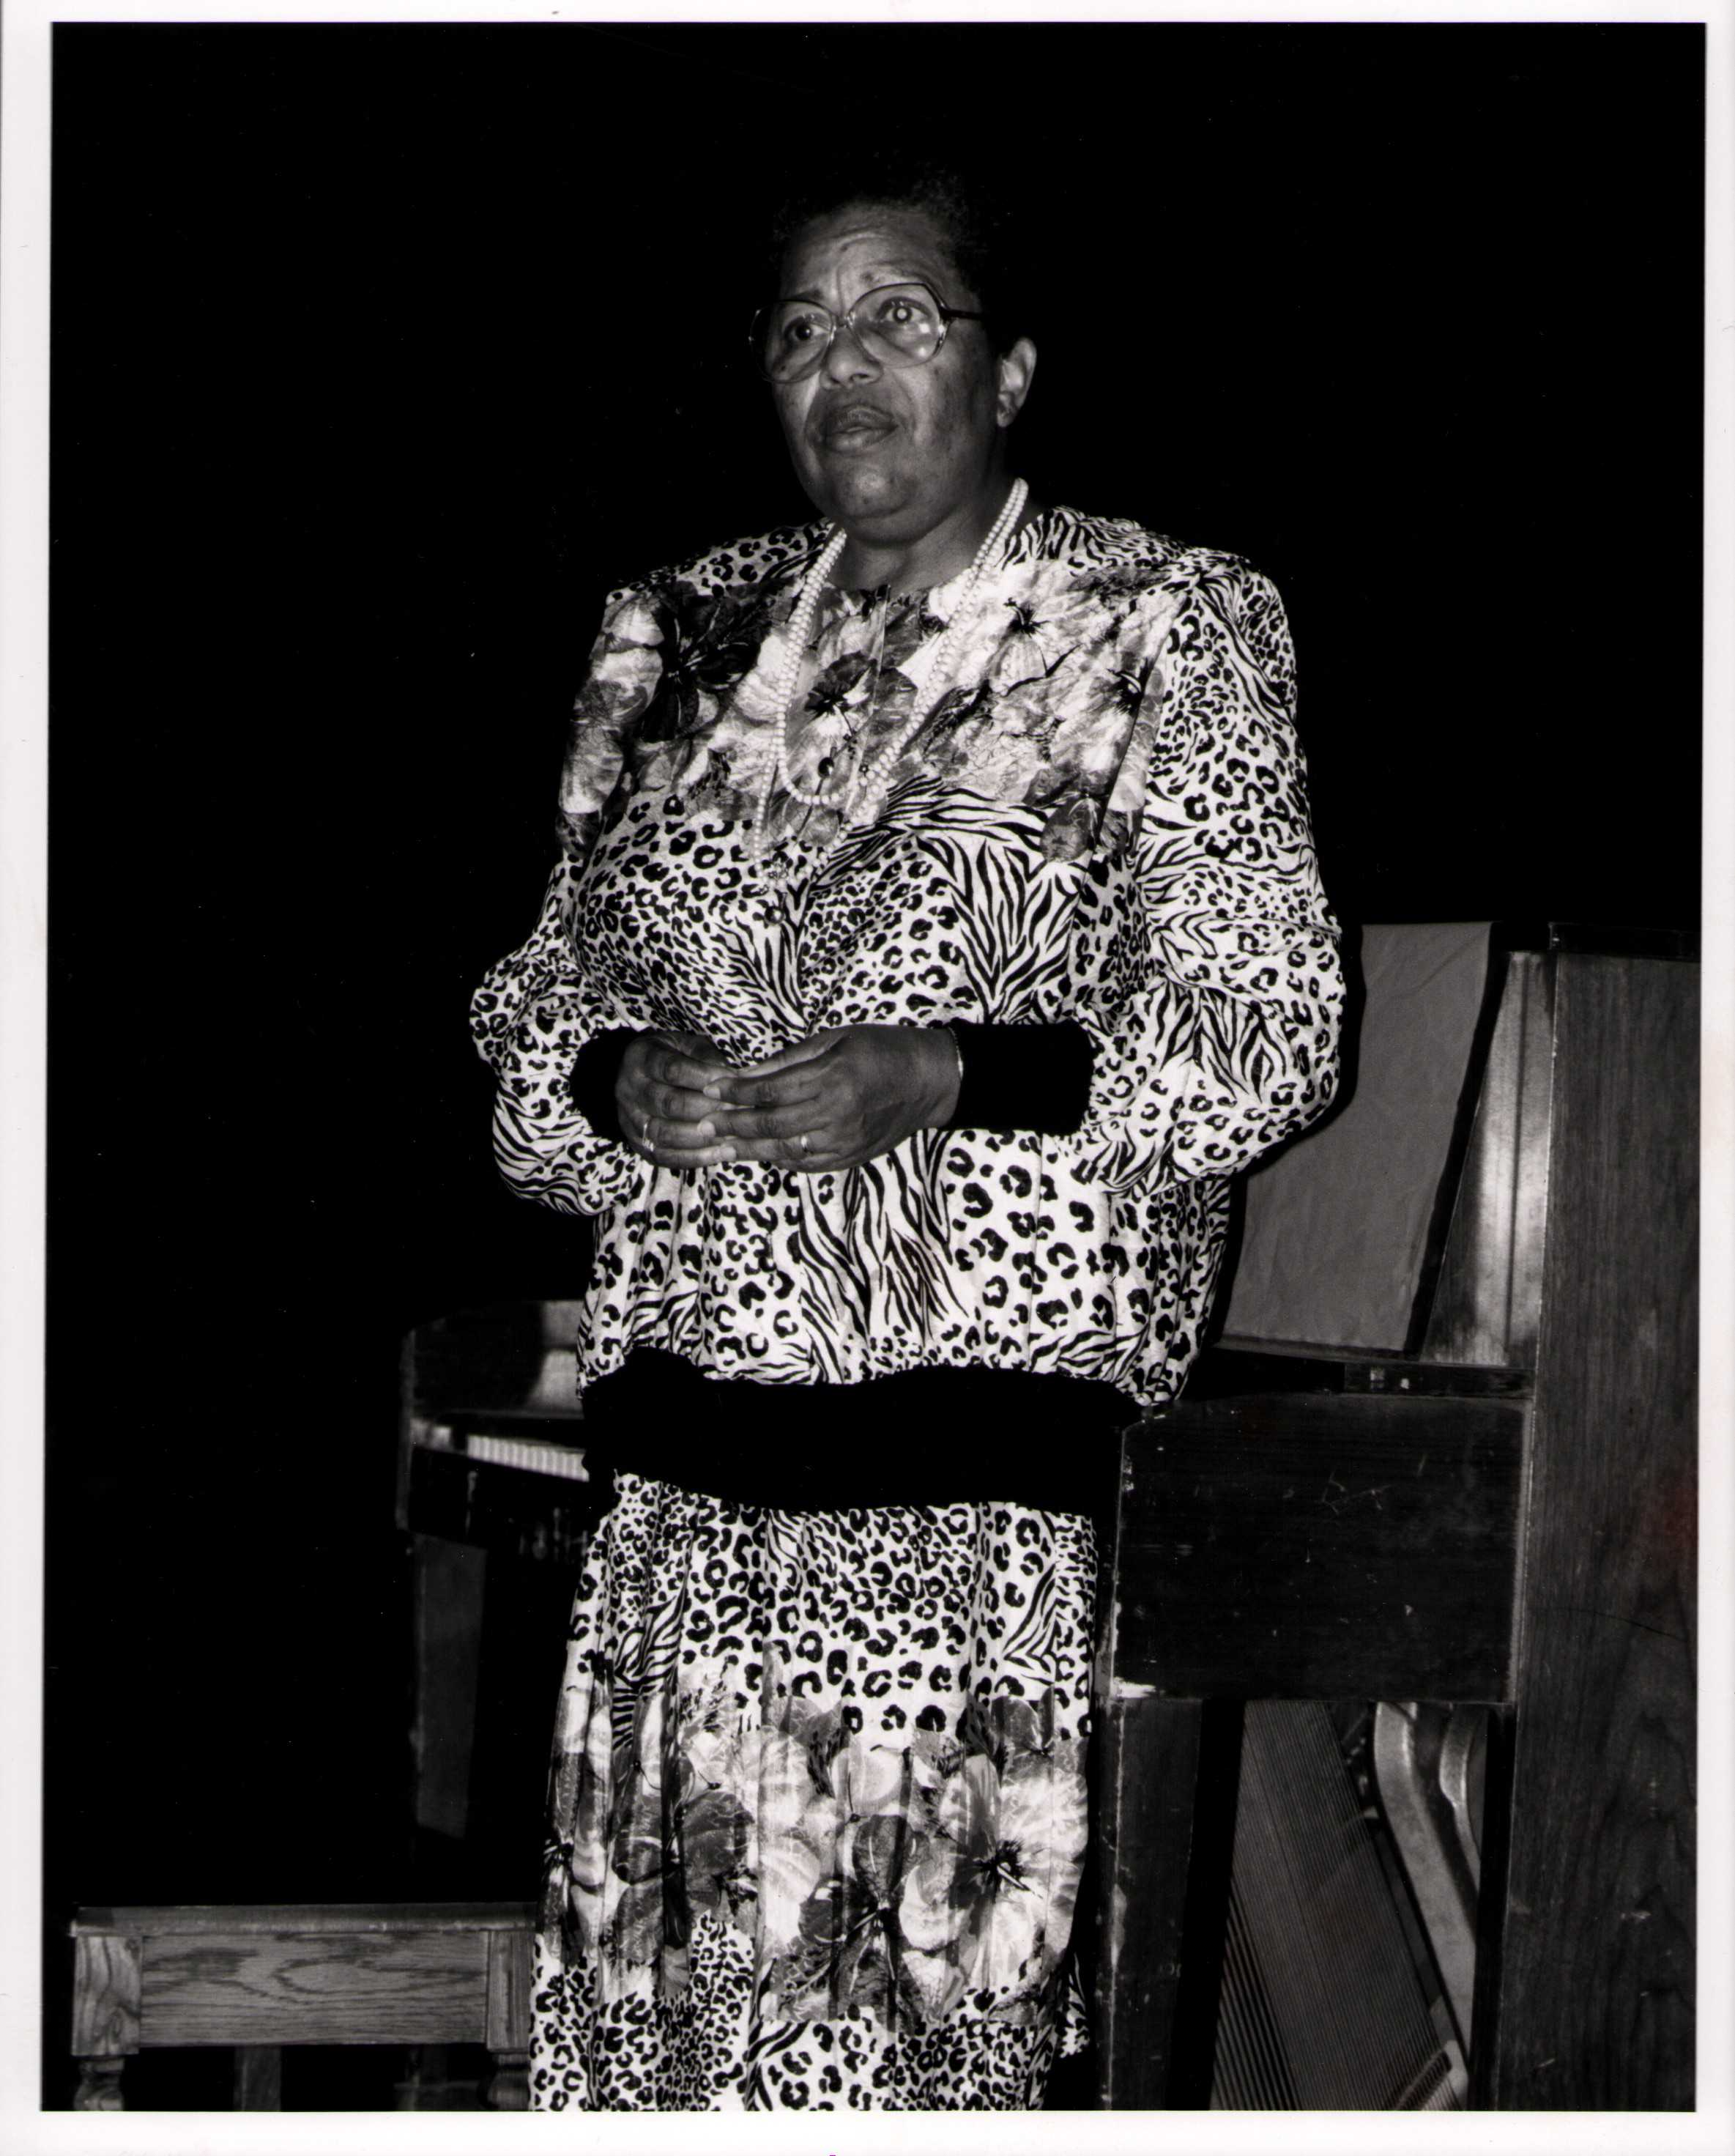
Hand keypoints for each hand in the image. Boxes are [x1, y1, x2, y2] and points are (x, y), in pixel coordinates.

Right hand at [616, 1030, 747, 1170]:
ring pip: (664, 1134)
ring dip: (702, 1137)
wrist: (639, 1075)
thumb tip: (732, 1078)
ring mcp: (629, 1118)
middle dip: (708, 1109)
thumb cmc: (672, 1056)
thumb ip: (706, 1056)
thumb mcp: (686, 1044)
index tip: (733, 1082)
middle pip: (669, 1103)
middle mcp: (628, 1088)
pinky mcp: (636, 1143)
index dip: (704, 1078)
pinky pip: (662, 1156)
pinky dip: (692, 1158)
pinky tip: (718, 1153)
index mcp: (640, 1057)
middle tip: (739, 1112)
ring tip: (732, 1135)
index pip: (672, 1069)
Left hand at [701, 1025, 961, 1172]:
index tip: (711, 1090)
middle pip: (771, 1124)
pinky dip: (778, 1159)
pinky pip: (805, 1164)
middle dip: (733, 1125)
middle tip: (704, 1124)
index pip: (770, 1091)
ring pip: (784, 1150)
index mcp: (832, 1078)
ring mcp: (844, 1141)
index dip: (736, 1093)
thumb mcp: (837, 1038)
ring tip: (720, 1145)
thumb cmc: (883, 1050)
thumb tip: (747, 1073)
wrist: (930, 1083)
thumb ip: (790, 1059)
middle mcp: (837, 1114)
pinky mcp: (850, 1157)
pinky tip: (758, 1153)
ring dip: (749, 1148)